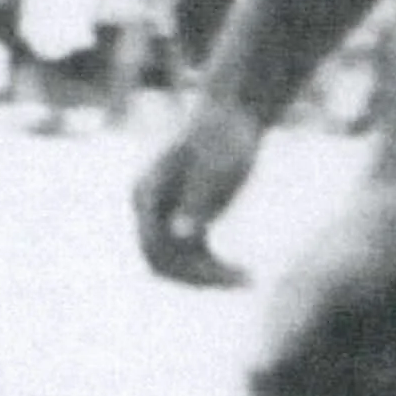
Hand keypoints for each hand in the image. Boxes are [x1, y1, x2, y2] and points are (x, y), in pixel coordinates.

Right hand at [130, 98, 265, 286]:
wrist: (234, 114)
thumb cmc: (226, 136)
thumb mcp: (217, 170)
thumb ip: (197, 202)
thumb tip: (180, 234)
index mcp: (146, 194)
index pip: (154, 247)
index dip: (186, 270)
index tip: (224, 277)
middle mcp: (148, 207)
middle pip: (161, 261)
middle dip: (198, 277)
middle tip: (242, 281)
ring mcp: (164, 212)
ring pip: (176, 262)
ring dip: (208, 276)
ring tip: (249, 278)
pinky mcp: (183, 215)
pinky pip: (191, 254)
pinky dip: (214, 266)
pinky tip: (245, 270)